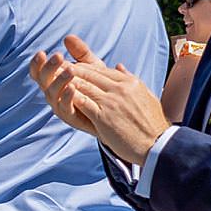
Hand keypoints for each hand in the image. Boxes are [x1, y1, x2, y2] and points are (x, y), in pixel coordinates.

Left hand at [38, 35, 168, 163]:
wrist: (158, 145)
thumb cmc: (151, 123)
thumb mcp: (145, 95)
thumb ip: (129, 79)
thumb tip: (118, 65)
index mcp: (130, 82)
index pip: (101, 69)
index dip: (84, 67)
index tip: (70, 65)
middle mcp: (121, 89)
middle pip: (90, 75)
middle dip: (71, 70)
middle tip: (55, 67)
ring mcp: (112, 102)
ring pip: (84, 86)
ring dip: (67, 81)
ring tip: (52, 78)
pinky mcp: (104, 117)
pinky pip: (82, 103)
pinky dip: (70, 97)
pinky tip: (59, 94)